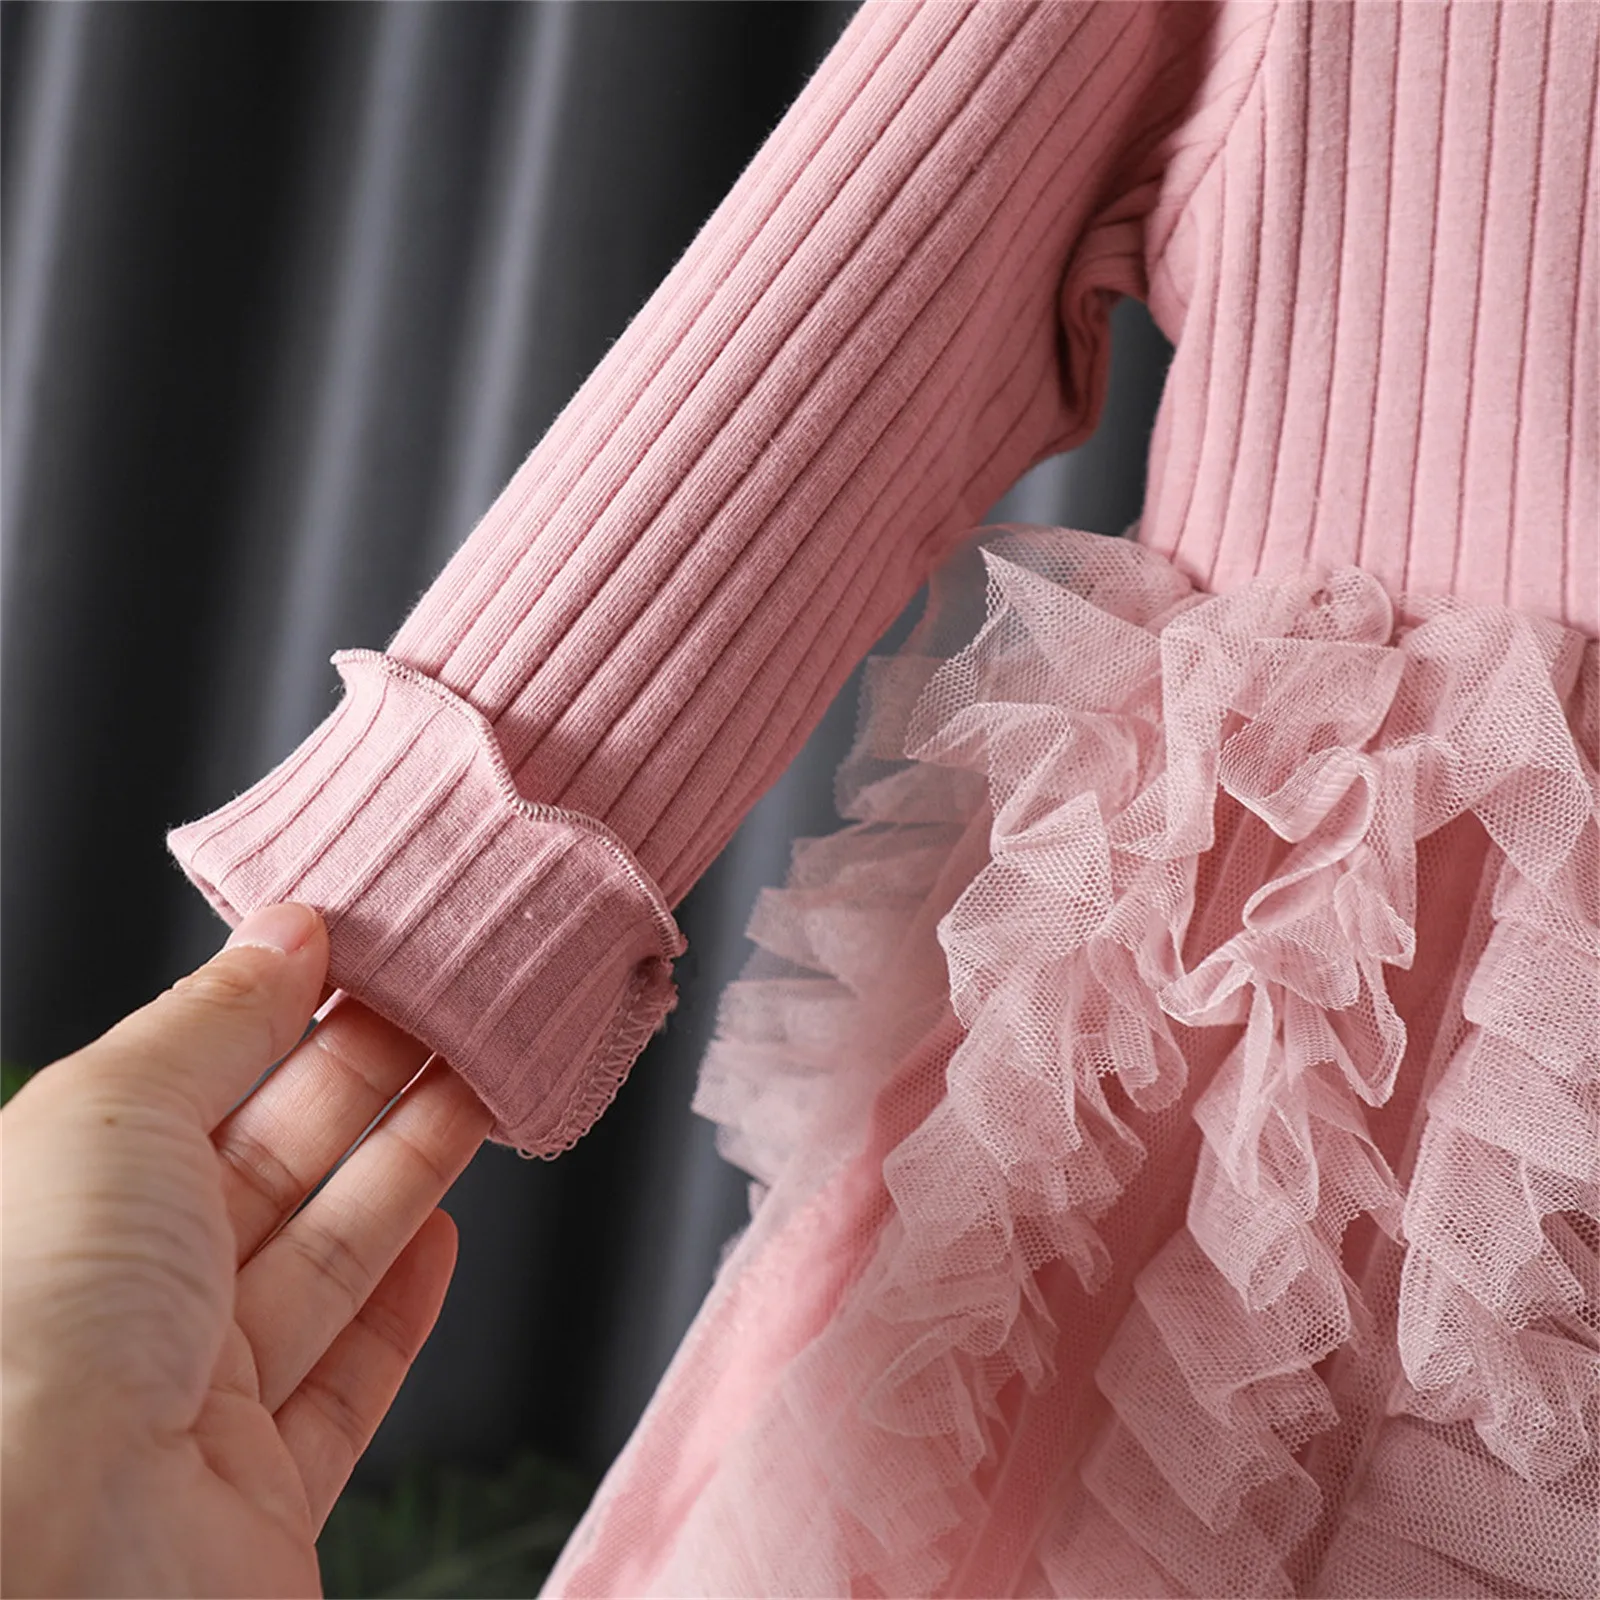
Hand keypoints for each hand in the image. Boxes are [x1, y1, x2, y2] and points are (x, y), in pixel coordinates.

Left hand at [1, 902, 493, 1596]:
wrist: (53, 1566)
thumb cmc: (36, 1329)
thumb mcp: (117, 1113)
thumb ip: (212, 1019)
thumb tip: (284, 931)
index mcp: (60, 1206)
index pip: (191, 1085)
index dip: (282, 1013)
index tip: (366, 952)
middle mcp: (118, 1306)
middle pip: (269, 1168)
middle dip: (366, 1077)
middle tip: (451, 1006)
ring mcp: (191, 1405)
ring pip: (323, 1263)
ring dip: (408, 1169)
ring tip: (479, 1087)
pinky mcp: (264, 1495)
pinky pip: (345, 1383)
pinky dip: (401, 1306)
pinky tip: (445, 1239)